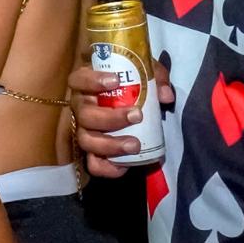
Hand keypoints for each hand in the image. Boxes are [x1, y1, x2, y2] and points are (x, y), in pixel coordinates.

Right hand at [69, 59, 172, 178]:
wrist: (133, 107)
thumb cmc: (134, 85)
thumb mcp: (146, 74)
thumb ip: (157, 78)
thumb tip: (165, 96)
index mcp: (88, 86)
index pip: (78, 79)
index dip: (92, 80)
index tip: (116, 81)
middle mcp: (81, 108)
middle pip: (85, 115)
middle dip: (110, 117)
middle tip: (137, 115)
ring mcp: (85, 131)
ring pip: (87, 140)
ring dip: (110, 144)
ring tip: (135, 145)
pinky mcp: (94, 152)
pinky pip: (93, 164)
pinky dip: (106, 168)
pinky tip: (123, 167)